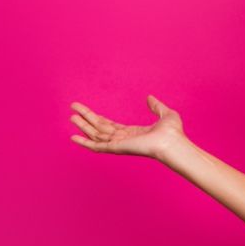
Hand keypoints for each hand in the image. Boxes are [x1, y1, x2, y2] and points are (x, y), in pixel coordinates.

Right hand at [69, 95, 186, 160]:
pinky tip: (73, 137)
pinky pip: (97, 146)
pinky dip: (85, 142)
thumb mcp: (165, 114)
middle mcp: (124, 139)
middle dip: (86, 118)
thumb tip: (149, 97)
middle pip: (100, 128)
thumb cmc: (173, 133)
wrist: (173, 142)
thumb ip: (156, 106)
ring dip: (83, 126)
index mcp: (133, 133)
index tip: (86, 112)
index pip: (110, 126)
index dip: (98, 118)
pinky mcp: (117, 148)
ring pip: (96, 134)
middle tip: (73, 108)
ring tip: (71, 116)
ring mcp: (120, 144)